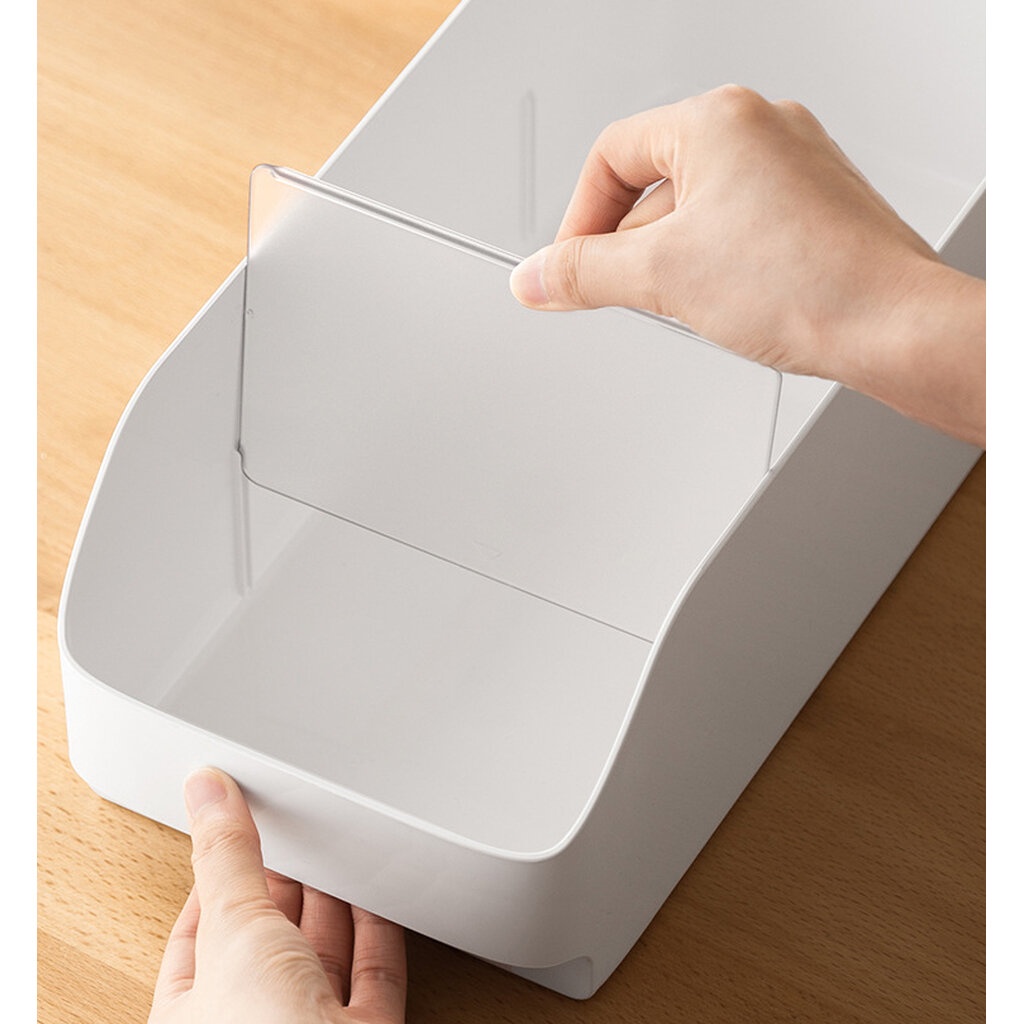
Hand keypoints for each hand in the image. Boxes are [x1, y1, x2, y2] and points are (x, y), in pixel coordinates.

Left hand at [148, 768, 405, 1023]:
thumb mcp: (234, 929)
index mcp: (192, 1013)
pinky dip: (380, 933)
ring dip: (335, 903)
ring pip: (324, 956)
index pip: (202, 932)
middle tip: (298, 829)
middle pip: (270, 940)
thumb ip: (227, 856)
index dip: (221, 880)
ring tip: (340, 848)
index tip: (238, 834)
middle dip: (286, 884)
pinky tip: (381, 895)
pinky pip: (373, 976)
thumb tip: (207, 791)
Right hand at [510, 85, 983, 445]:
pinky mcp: (814, 206)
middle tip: (632, 295)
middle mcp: (760, 129)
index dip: (579, 220)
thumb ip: (582, 273)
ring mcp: (794, 166)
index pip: (611, 158)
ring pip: (697, 211)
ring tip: (699, 304)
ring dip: (677, 261)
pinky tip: (734, 303)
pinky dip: (719, 265)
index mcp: (718, 120)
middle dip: (632, 248)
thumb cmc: (806, 283)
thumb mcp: (662, 276)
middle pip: (653, 185)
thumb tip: (535, 278)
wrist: (892, 326)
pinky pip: (739, 227)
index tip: (571, 269)